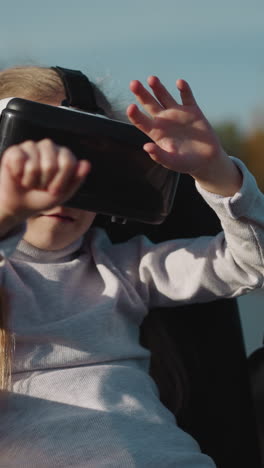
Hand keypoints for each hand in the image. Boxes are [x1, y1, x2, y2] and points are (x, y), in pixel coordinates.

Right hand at [0, 139, 90, 222]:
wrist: (20, 204)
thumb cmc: (44, 197)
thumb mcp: (64, 193)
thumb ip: (77, 179)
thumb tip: (86, 164)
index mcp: (64, 155)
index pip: (68, 163)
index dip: (60, 182)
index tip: (54, 190)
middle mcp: (49, 146)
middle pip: (51, 165)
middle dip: (44, 183)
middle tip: (40, 186)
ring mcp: (32, 146)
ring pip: (33, 166)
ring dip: (30, 181)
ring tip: (29, 181)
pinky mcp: (15, 150)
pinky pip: (18, 161)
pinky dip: (18, 175)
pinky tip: (18, 175)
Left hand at [127, 76, 241, 195]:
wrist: (206, 160)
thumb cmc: (186, 163)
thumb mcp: (172, 162)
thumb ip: (159, 156)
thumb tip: (146, 147)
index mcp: (156, 133)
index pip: (141, 121)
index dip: (135, 115)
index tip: (131, 107)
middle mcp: (164, 120)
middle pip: (149, 104)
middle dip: (141, 94)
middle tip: (133, 83)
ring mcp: (177, 114)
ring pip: (164, 97)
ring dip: (158, 87)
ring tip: (151, 78)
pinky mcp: (192, 111)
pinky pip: (187, 97)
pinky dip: (184, 89)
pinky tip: (180, 83)